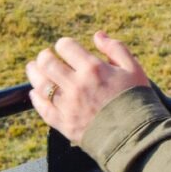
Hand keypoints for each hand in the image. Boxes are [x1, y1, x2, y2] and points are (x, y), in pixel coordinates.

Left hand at [26, 31, 149, 143]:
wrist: (136, 136)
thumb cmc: (137, 99)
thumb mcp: (132, 68)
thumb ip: (115, 48)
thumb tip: (98, 35)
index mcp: (93, 68)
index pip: (66, 47)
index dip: (64, 44)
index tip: (65, 47)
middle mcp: (76, 85)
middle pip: (48, 64)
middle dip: (44, 56)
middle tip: (45, 56)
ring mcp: (68, 106)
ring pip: (40, 85)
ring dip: (34, 74)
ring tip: (33, 69)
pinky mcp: (64, 124)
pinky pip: (43, 109)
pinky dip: (36, 99)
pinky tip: (35, 93)